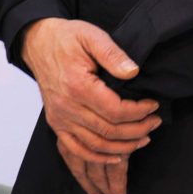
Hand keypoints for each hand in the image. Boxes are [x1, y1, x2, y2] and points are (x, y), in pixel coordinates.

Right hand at [21, 17, 160, 193]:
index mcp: (77, 85)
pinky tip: (116, 157)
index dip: (139, 112)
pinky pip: (76, 149)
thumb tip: (133, 72)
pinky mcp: (56, 123)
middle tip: (155, 122)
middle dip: (137, 130)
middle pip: (109, 131)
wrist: (37, 43)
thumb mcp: (91, 36)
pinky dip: (97, 158)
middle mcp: (67, 107)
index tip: (153, 106)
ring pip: (96, 145)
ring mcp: (60, 118)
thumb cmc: (66, 39)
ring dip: (123, 147)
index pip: (115, 111)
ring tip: (143, 138)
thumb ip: (113, 54)